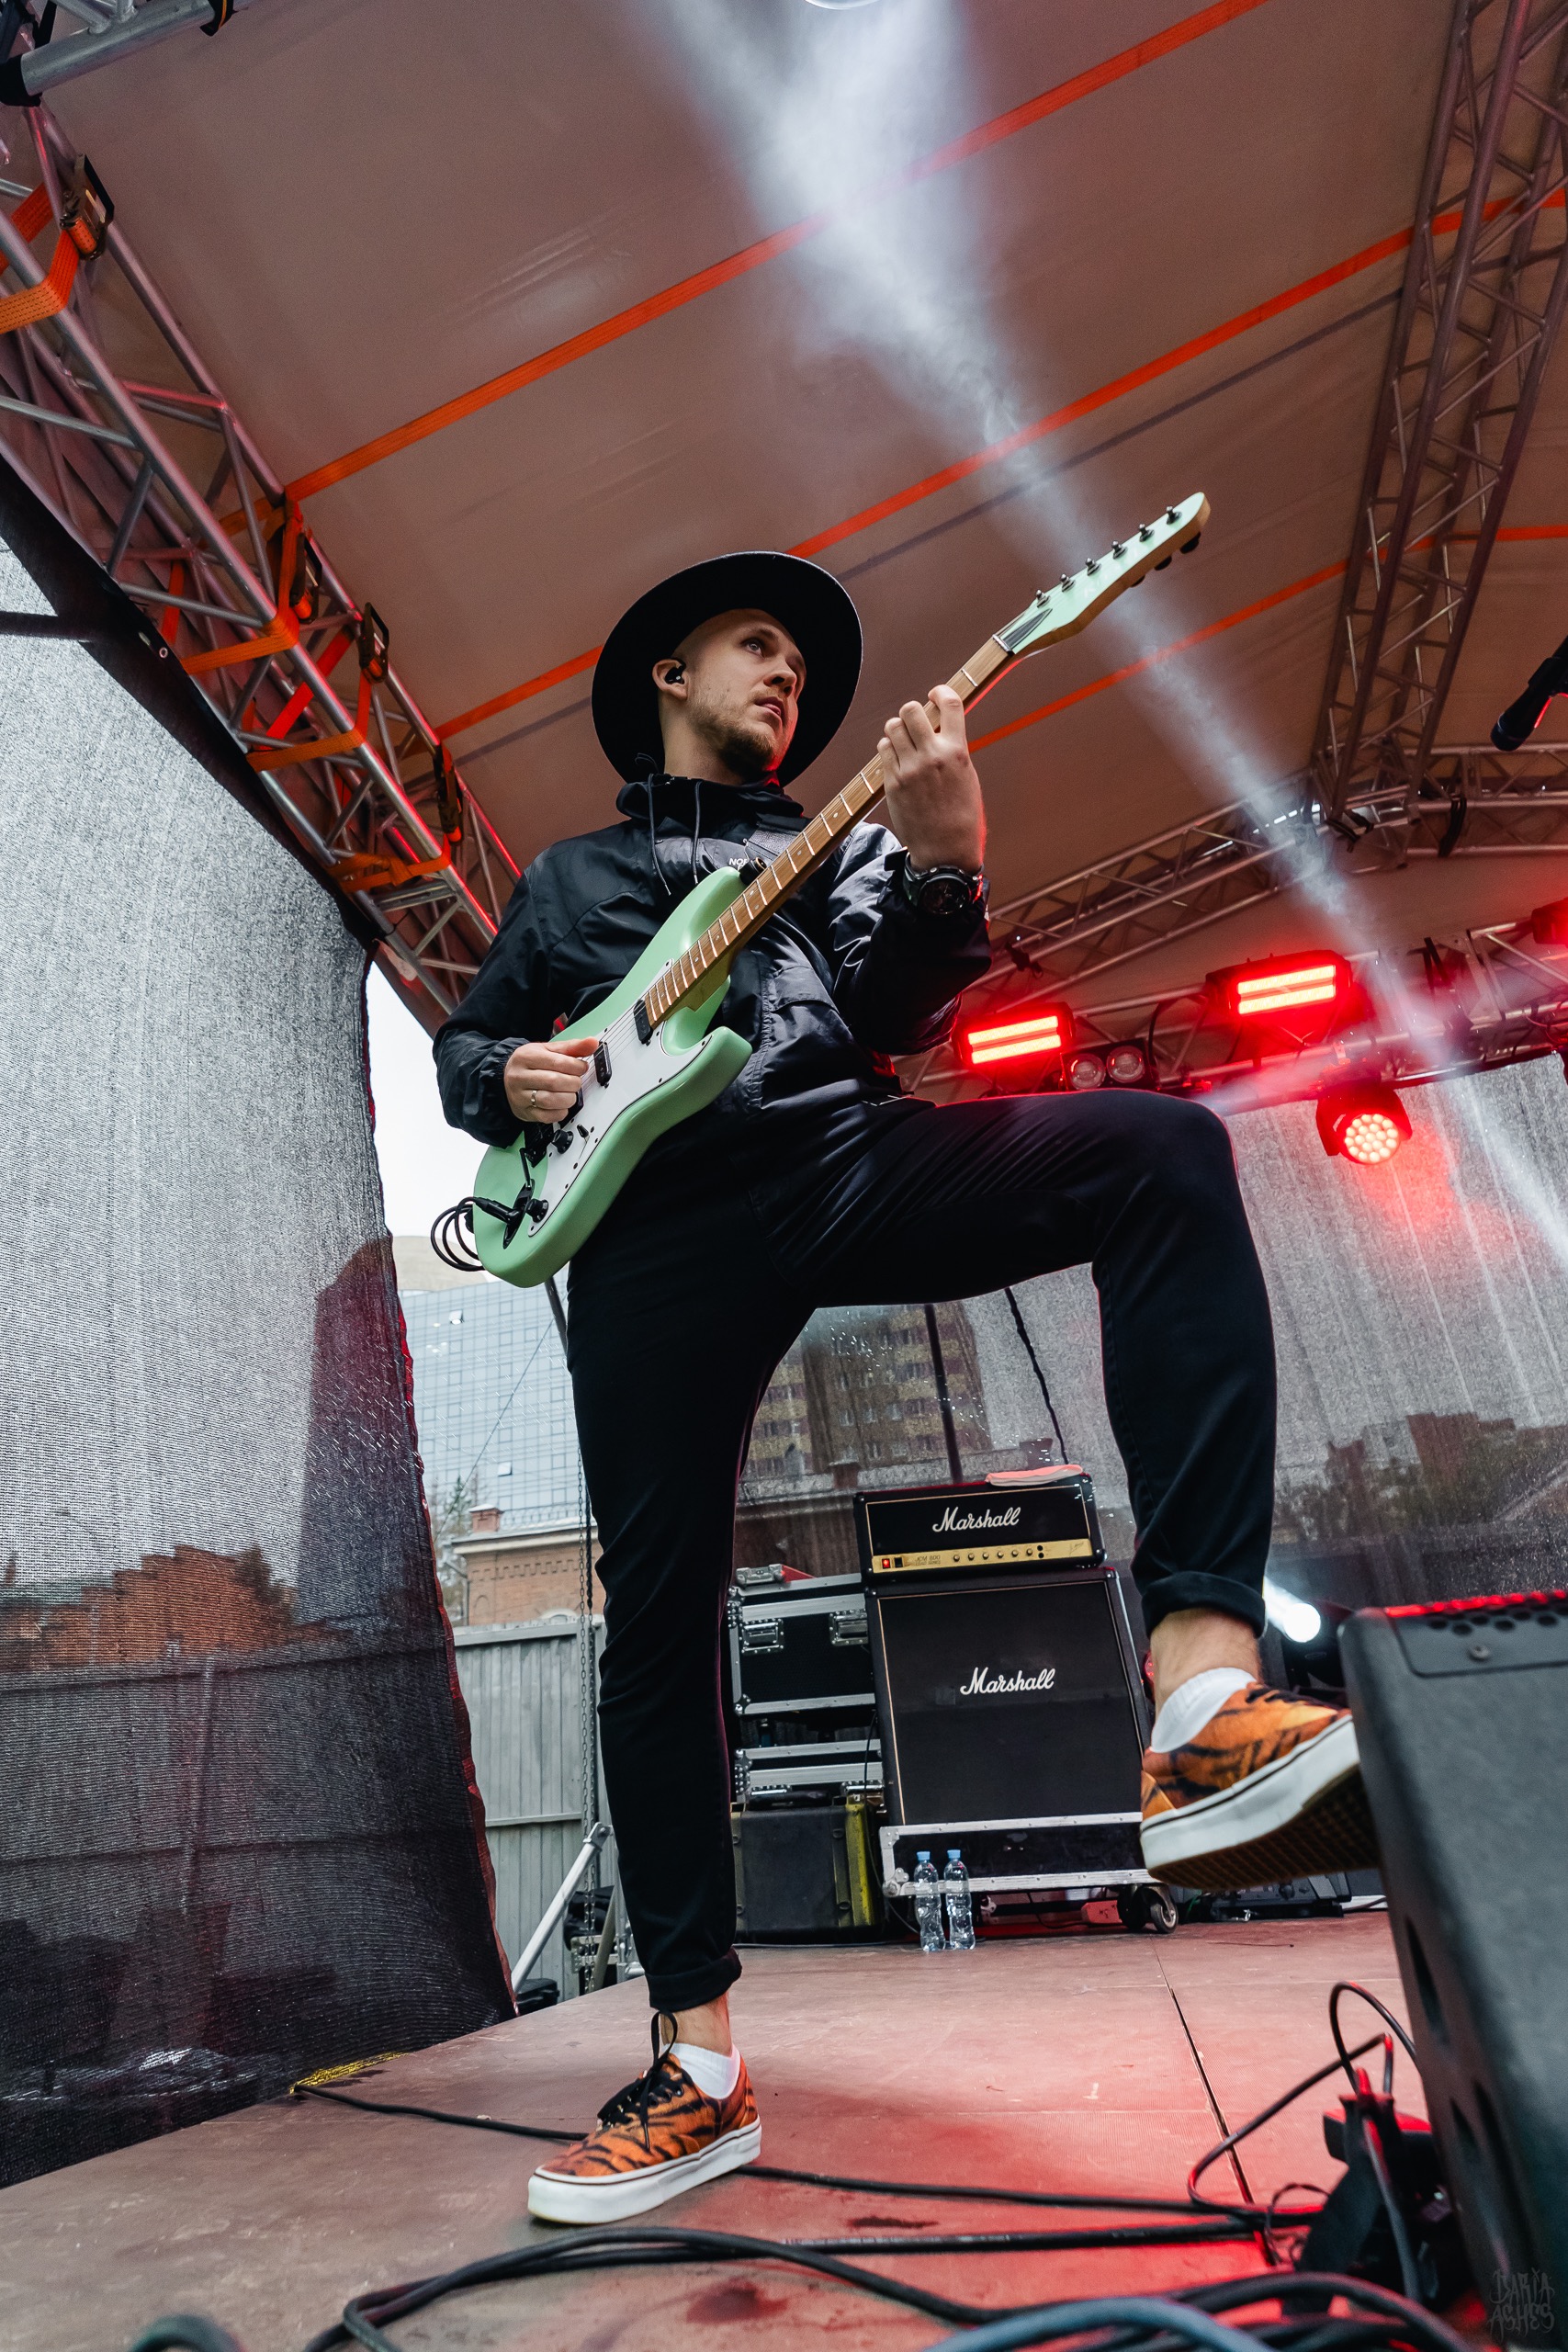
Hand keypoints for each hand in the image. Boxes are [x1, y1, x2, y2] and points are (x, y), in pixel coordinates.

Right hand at [504, 1034, 596, 1124]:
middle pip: (554, 1081)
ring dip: (568, 1098)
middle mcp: (519, 1077)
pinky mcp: (524, 1112)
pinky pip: (547, 1116)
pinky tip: (562, 1104)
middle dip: (573, 1082)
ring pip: (550, 1100)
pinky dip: (560, 1111)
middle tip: (575, 1081)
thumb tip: (592, 1043)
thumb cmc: (530, 1063)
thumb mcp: (548, 1050)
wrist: (506, 1077)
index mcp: (525, 1057)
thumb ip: (572, 1047)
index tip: (582, 1067)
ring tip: (570, 1092)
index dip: (576, 1066)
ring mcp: (520, 1096)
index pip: (557, 1062)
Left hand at [878, 682, 984, 870]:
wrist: (945, 850)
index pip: (949, 703)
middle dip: (911, 712)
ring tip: (905, 743)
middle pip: (910, 709)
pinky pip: (883, 749)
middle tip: (916, 724)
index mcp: (958, 751)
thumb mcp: (967, 776)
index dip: (940, 691)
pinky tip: (897, 759)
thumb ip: (952, 748)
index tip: (935, 693)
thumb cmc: (961, 815)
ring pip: (892, 727)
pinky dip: (889, 749)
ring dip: (897, 729)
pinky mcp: (892, 782)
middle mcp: (932, 756)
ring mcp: (909, 769)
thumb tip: (938, 726)